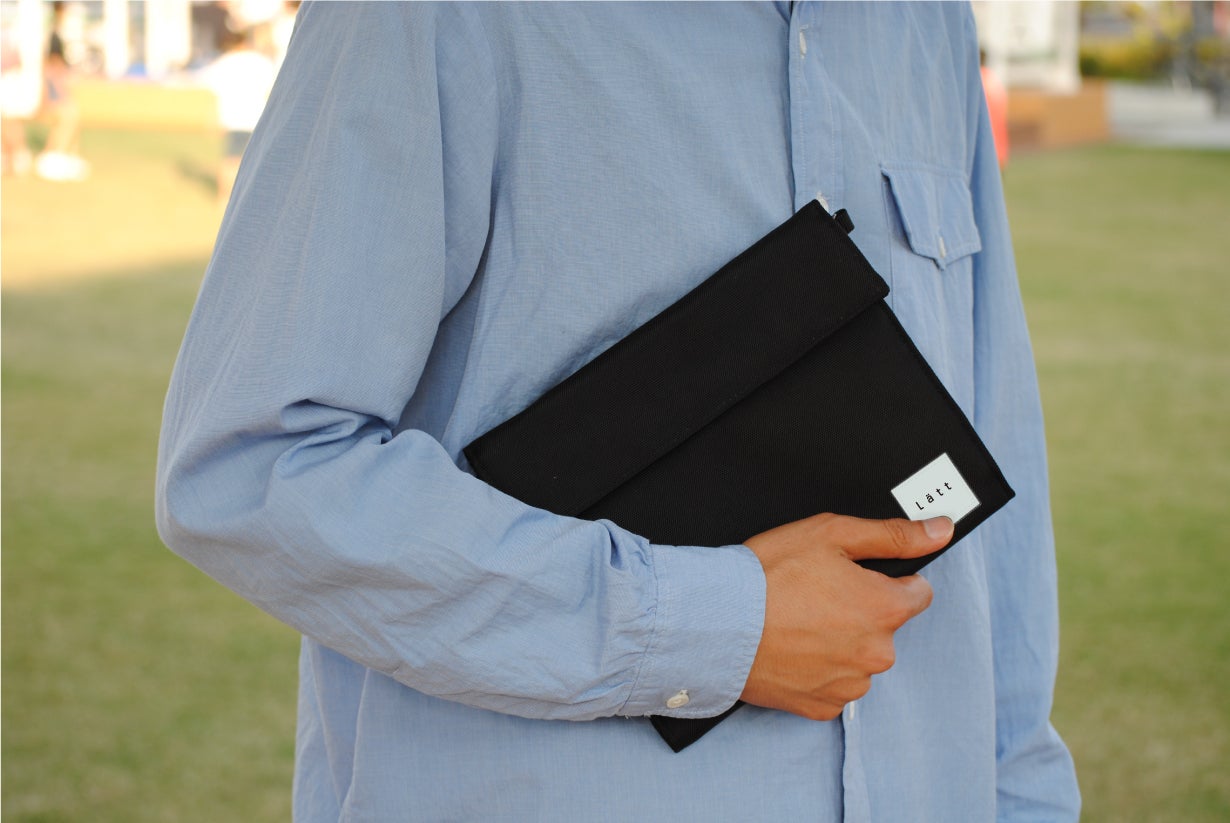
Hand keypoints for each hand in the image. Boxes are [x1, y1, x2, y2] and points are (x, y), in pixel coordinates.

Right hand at [740, 513, 950, 719]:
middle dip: (858, 611)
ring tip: (796, 622)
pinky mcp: (821, 706)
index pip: (917, 592)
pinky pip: (832, 685)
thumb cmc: (768, 575)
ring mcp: (850, 684)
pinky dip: (817, 670)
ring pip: (858, 657)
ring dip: (838, 643)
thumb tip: (939, 530)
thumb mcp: (831, 534)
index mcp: (886, 608)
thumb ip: (893, 535)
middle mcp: (877, 653)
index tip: (854, 577)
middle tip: (814, 595)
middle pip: (884, 627)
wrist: (717, 621)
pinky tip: (791, 649)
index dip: (885, 580)